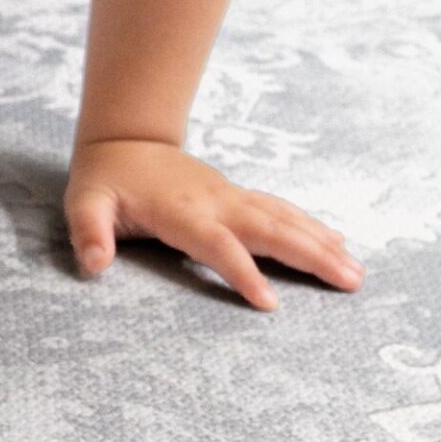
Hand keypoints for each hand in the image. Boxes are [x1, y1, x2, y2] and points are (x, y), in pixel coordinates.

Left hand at [64, 138, 362, 310]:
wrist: (124, 138)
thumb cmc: (104, 178)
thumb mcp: (84, 202)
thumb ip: (90, 232)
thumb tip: (94, 263)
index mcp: (180, 211)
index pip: (216, 244)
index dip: (241, 272)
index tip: (269, 303)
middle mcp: (214, 202)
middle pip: (268, 229)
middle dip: (309, 255)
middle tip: (349, 282)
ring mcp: (230, 197)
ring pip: (283, 219)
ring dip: (320, 243)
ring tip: (356, 272)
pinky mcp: (237, 196)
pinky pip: (280, 211)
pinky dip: (311, 226)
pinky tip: (338, 243)